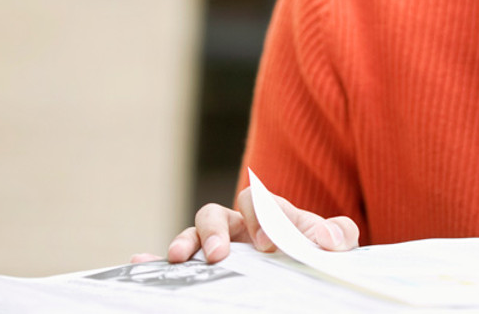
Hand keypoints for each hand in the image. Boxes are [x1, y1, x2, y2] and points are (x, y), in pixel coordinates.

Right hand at [130, 187, 359, 264]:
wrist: (313, 274)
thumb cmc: (320, 253)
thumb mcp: (334, 246)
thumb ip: (338, 234)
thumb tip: (327, 239)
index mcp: (268, 215)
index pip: (257, 203)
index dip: (260, 218)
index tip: (270, 245)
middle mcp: (238, 229)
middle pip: (214, 214)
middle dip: (215, 232)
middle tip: (221, 255)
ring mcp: (220, 249)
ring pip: (191, 236)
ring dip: (185, 243)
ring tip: (180, 260)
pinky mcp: (205, 272)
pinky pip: (174, 263)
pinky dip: (154, 261)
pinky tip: (140, 263)